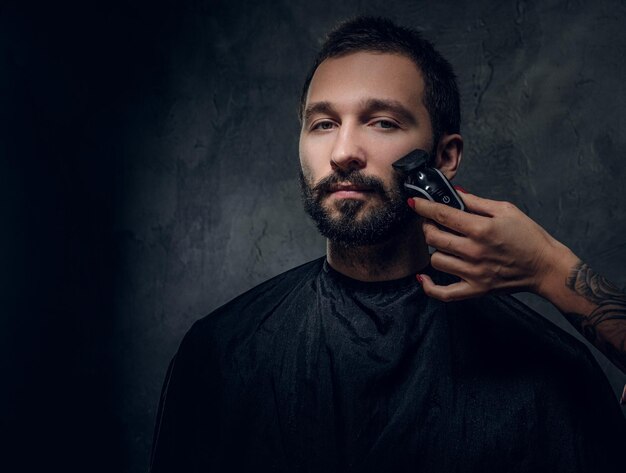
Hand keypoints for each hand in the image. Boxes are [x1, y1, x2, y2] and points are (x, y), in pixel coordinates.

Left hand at [408, 190, 576, 301]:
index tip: (414, 202)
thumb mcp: (506, 210)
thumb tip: (454, 192)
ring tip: (444, 244)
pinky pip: (443, 293)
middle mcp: (474, 252)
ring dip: (435, 249)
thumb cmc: (529, 237)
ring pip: (436, 260)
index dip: (424, 206)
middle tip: (433, 222)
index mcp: (481, 229)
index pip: (442, 215)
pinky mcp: (475, 290)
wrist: (545, 267)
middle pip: (433, 237)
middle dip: (428, 226)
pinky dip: (429, 286)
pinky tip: (424, 277)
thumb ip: (476, 202)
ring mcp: (473, 273)